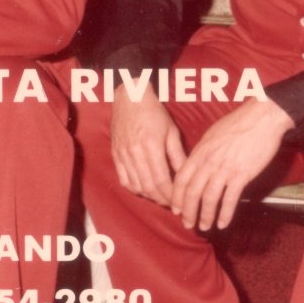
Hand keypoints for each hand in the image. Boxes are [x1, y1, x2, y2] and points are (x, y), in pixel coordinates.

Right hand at [109, 90, 184, 207]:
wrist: (130, 98)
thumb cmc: (154, 112)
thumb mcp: (171, 131)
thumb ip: (178, 155)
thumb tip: (187, 176)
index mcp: (151, 145)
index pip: (161, 180)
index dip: (171, 195)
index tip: (180, 201)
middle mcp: (135, 152)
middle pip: (149, 186)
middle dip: (162, 199)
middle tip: (173, 204)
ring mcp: (123, 154)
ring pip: (136, 186)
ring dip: (149, 196)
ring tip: (161, 198)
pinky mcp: (115, 155)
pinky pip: (124, 179)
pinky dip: (135, 189)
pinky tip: (145, 189)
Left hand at [170, 96, 290, 232]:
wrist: (260, 118)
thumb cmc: (238, 124)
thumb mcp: (212, 134)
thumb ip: (203, 152)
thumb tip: (197, 165)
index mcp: (200, 151)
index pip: (181, 178)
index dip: (176, 196)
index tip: (175, 208)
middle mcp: (209, 162)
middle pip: (192, 192)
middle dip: (187, 211)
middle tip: (186, 224)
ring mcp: (224, 169)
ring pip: (209, 198)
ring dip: (205, 216)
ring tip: (204, 227)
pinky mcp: (241, 175)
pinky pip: (230, 199)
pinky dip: (225, 214)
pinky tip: (223, 224)